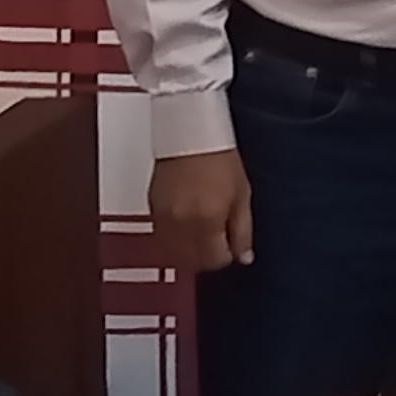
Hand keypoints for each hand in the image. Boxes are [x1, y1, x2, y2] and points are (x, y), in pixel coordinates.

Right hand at [151, 147, 254, 271]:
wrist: (190, 134)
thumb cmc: (221, 160)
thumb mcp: (242, 194)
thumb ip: (242, 230)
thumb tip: (244, 258)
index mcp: (207, 222)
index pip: (214, 260)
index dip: (225, 256)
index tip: (231, 246)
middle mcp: (181, 226)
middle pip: (192, 261)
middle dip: (207, 257)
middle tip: (218, 242)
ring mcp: (163, 219)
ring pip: (175, 253)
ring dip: (190, 251)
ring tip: (203, 233)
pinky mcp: (152, 210)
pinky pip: (162, 237)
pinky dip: (175, 238)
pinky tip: (186, 225)